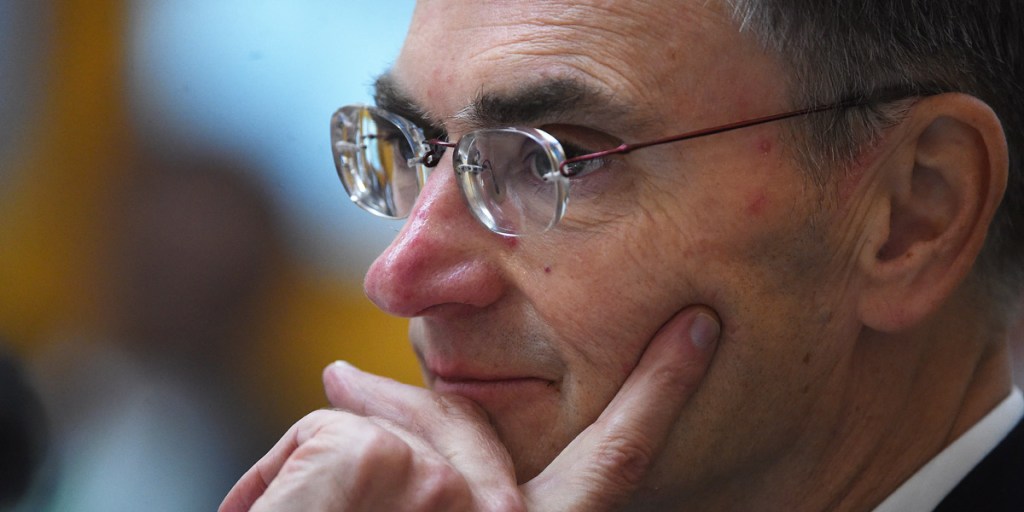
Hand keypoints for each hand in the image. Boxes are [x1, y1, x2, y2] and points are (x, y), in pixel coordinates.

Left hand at [219, 306, 720, 510]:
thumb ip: (465, 494)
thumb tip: (421, 414)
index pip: (615, 464)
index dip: (660, 394)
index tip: (697, 332)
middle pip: (467, 421)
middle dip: (396, 399)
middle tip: (363, 375)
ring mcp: (445, 492)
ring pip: (383, 424)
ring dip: (319, 460)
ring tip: (270, 505)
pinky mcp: (379, 468)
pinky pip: (323, 430)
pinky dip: (272, 476)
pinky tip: (253, 510)